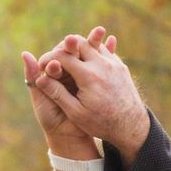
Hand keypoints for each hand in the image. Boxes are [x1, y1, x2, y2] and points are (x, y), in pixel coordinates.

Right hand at [32, 27, 149, 161]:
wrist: (131, 127)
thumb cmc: (100, 123)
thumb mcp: (75, 112)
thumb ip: (57, 94)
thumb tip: (39, 78)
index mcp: (88, 76)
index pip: (63, 56)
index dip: (49, 58)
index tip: (42, 65)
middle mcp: (102, 65)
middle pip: (79, 43)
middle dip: (64, 47)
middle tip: (55, 56)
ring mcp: (114, 63)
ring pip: (93, 44)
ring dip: (79, 47)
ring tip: (69, 57)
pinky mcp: (121, 66)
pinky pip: (105, 51)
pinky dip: (93, 52)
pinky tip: (86, 60)